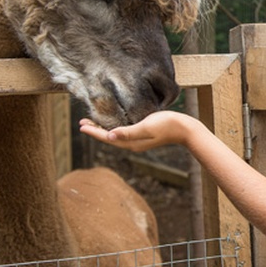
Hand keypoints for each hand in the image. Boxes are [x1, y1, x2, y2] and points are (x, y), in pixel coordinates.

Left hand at [79, 110, 195, 152]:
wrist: (184, 129)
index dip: (94, 132)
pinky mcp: (143, 135)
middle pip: (109, 138)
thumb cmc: (167, 125)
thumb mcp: (146, 126)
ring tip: (93, 122)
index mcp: (131, 143)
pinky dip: (114, 127)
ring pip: (115, 135)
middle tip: (82, 122)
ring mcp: (138, 140)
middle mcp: (133, 144)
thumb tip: (109, 136)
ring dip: (103, 129)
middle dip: (96, 130)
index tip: (81, 125)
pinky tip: (113, 122)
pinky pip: (123, 132)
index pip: (107, 138)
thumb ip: (128, 132)